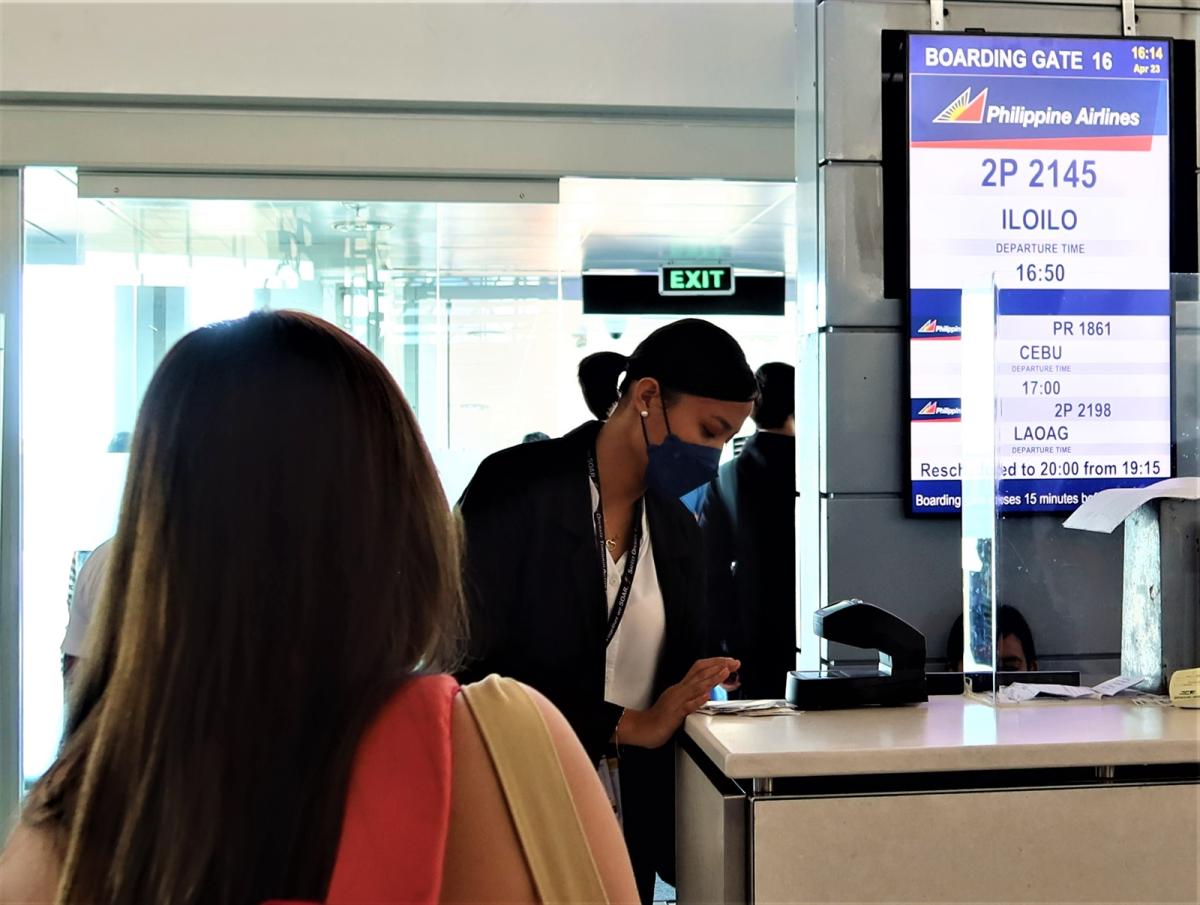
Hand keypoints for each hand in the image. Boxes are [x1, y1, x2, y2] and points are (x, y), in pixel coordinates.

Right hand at [618, 657, 739, 748]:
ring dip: (711, 678)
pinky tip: (706, 696)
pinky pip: (686, 706)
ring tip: (724, 672)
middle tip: (734, 662)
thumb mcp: (679, 702)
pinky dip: (697, 700)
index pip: (699, 669)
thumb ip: (692, 696)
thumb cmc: (660, 718)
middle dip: (718, 666)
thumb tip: (707, 691)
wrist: (643, 729)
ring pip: (696, 686)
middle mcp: (679, 690)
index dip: (714, 663)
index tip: (728, 662)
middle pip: (700, 673)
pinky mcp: (674, 714)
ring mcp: (676, 701)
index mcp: (681, 687)